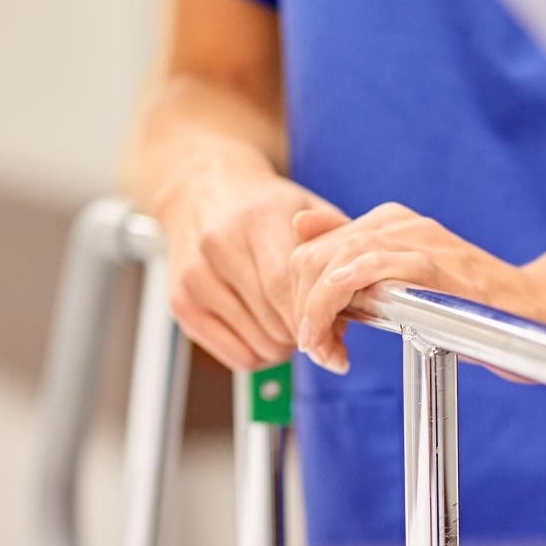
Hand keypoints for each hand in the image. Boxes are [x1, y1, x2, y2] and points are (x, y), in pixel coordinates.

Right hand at [159, 170, 347, 370]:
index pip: (288, 287)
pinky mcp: (181, 303)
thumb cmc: (260, 205)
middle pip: (277, 319)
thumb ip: (338, 243)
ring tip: (290, 321)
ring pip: (261, 343)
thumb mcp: (305, 207)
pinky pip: (237, 356)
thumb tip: (364, 291)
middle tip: (319, 326)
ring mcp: (195, 277)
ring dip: (287, 344)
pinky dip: (261, 354)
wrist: (201, 189)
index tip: (338, 328)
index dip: (317, 316)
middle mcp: (219, 246)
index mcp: (256, 219)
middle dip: (308, 332)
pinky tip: (267, 330)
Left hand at [288, 203, 545, 373]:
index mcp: (388, 223)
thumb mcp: (403, 281)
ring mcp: (415, 239)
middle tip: (318, 350)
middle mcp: (397, 223)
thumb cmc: (469, 305)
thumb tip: (302, 228)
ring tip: (325, 350)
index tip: (318, 339)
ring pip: (335, 262)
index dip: (302, 298)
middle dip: (303, 309)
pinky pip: (367, 267)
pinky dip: (340, 300)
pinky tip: (339, 332)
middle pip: (314, 255)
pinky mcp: (430, 261)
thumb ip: (354, 258)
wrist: (530, 312)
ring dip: (316, 312)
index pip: (313, 250)